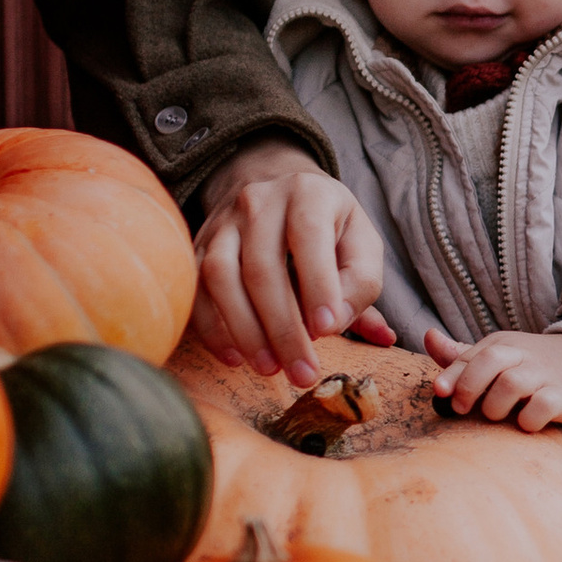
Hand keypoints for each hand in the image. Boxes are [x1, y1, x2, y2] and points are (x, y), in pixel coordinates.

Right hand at [191, 141, 391, 383]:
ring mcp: (223, 222)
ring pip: (220, 277)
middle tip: (302, 372)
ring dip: (245, 330)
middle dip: (283, 327)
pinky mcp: (199, 246)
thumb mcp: (360, 243)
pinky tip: (236, 357)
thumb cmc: (329, 228)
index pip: (309, 235)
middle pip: (262, 266)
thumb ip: (363, 284)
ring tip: (269, 368)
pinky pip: (195, 289)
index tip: (328, 331)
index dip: (317, 284)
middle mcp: (259, 201)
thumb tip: (365, 331)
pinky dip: (212, 328)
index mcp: (309, 193)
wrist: (277, 190)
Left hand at [422, 323, 561, 432]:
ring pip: (512, 384)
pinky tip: (526, 424)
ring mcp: (544, 375)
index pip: (469, 356)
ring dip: (496, 406)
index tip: (440, 392)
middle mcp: (522, 355)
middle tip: (462, 408)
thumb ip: (462, 354)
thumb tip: (428, 336)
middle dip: (469, 386)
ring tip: (498, 415)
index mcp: (502, 345)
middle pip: (489, 362)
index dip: (451, 376)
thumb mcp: (499, 355)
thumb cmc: (533, 365)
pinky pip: (541, 408)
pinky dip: (528, 420)